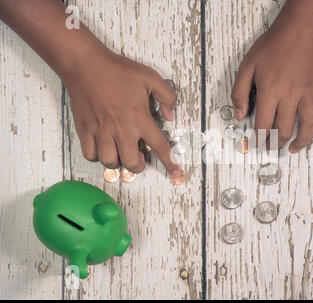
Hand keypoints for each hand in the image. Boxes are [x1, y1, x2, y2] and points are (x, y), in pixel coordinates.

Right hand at [65, 50, 179, 174]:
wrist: (86, 65)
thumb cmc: (118, 71)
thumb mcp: (151, 77)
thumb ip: (167, 96)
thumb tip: (170, 116)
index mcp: (140, 118)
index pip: (160, 147)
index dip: (170, 163)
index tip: (176, 174)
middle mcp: (121, 129)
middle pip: (133, 163)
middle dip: (139, 165)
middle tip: (139, 156)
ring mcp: (101, 132)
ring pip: (110, 162)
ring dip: (118, 162)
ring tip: (120, 152)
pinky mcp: (85, 131)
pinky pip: (90, 155)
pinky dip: (97, 157)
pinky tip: (103, 148)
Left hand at [231, 1, 312, 153]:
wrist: (301, 28)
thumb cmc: (273, 45)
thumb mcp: (248, 64)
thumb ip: (240, 91)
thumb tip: (239, 115)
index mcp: (270, 90)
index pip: (263, 124)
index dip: (258, 139)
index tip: (255, 145)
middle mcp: (290, 95)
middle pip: (285, 129)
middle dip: (276, 144)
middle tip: (271, 148)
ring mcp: (308, 93)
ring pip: (308, 126)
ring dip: (301, 142)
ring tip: (293, 149)